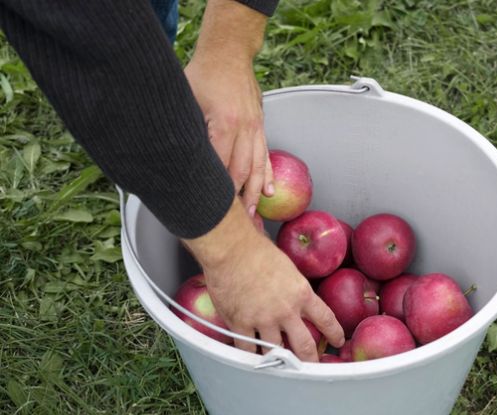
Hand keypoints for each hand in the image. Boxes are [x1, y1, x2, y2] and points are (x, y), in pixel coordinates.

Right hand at [183, 198, 344, 361]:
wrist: (232, 249)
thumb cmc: (257, 249)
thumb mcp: (287, 266)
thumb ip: (293, 285)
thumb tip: (294, 291)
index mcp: (301, 294)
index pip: (325, 318)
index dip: (334, 333)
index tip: (337, 341)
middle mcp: (286, 311)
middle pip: (304, 345)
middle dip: (311, 360)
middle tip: (312, 366)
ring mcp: (263, 320)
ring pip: (274, 352)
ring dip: (276, 359)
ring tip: (277, 363)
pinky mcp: (241, 323)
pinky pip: (247, 348)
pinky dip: (249, 354)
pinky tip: (250, 356)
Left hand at [184, 0, 272, 214]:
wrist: (229, 54)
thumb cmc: (204, 74)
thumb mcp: (186, 99)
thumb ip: (185, 130)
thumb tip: (170, 157)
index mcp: (224, 124)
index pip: (221, 166)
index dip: (218, 190)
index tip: (213, 210)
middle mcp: (244, 129)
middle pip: (242, 172)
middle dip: (238, 200)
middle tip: (235, 223)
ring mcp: (255, 128)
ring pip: (257, 167)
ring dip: (254, 194)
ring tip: (252, 216)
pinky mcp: (260, 127)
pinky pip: (266, 156)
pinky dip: (268, 176)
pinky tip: (269, 192)